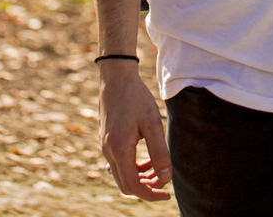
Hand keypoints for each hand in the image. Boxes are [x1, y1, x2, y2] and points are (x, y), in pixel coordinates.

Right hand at [99, 64, 171, 200]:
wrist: (116, 77)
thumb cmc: (136, 97)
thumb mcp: (152, 123)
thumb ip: (159, 151)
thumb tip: (166, 178)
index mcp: (119, 150)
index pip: (133, 187)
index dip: (151, 194)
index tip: (167, 194)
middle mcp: (108, 152)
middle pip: (126, 185)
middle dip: (146, 188)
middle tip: (164, 183)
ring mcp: (104, 146)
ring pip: (122, 175)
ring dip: (140, 178)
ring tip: (158, 170)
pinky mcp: (105, 140)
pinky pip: (118, 164)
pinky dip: (133, 167)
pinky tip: (146, 159)